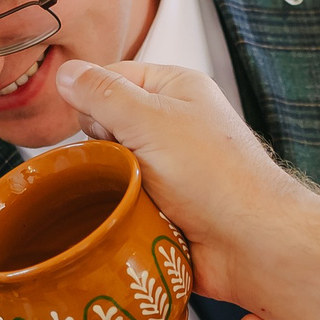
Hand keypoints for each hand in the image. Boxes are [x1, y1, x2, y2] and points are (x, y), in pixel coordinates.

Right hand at [54, 58, 319, 310]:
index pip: (110, 79)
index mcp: (175, 90)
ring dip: (112, 187)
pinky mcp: (166, 207)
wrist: (252, 245)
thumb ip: (103, 93)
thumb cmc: (217, 179)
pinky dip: (123, 213)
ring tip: (133, 198)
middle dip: (103, 151)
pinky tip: (132, 221)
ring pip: (111, 169)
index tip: (101, 128)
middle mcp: (174, 125)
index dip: (93, 103)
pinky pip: (125, 203)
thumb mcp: (150, 120)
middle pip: (106, 128)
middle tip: (127, 166)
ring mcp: (170, 168)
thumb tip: (67, 74)